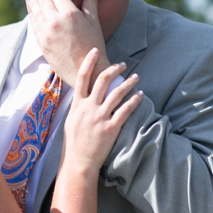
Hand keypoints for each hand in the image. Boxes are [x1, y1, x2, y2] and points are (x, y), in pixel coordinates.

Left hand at [26, 0, 109, 86]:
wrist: (86, 71)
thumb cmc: (93, 46)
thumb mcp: (94, 22)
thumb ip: (91, 3)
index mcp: (70, 14)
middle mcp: (55, 22)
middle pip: (43, 0)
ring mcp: (46, 33)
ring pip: (36, 11)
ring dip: (32, 0)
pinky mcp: (41, 43)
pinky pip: (34, 25)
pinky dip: (32, 15)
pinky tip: (32, 10)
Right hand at [64, 48, 141, 168]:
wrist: (78, 162)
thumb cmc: (74, 143)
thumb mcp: (71, 121)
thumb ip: (78, 107)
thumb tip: (84, 95)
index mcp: (77, 105)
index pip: (82, 77)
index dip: (89, 62)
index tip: (95, 50)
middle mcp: (88, 108)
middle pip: (102, 81)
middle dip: (114, 69)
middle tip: (122, 64)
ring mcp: (100, 117)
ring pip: (117, 93)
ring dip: (128, 83)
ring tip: (136, 77)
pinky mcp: (111, 128)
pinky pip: (125, 110)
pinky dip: (134, 101)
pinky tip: (140, 95)